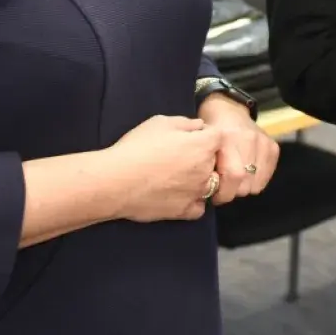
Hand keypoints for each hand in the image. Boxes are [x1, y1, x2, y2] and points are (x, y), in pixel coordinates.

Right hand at [106, 115, 221, 222]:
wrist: (115, 182)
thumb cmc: (136, 148)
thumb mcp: (160, 123)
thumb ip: (186, 123)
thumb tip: (200, 126)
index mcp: (203, 145)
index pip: (220, 137)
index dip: (207, 135)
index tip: (191, 137)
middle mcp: (206, 169)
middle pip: (216, 161)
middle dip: (205, 157)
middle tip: (180, 157)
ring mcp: (197, 192)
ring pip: (211, 186)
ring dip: (201, 180)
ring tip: (177, 177)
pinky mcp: (185, 211)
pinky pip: (199, 207)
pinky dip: (193, 202)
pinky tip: (177, 195)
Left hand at [197, 95, 280, 204]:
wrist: (228, 108)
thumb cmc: (209, 130)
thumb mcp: (202, 145)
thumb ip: (206, 166)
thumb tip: (209, 192)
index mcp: (228, 138)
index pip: (234, 176)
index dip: (224, 193)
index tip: (214, 196)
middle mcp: (249, 140)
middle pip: (246, 184)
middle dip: (232, 192)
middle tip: (223, 188)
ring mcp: (263, 143)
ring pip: (256, 185)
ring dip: (244, 188)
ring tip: (234, 180)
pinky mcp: (273, 147)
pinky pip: (266, 178)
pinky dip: (255, 181)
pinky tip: (245, 174)